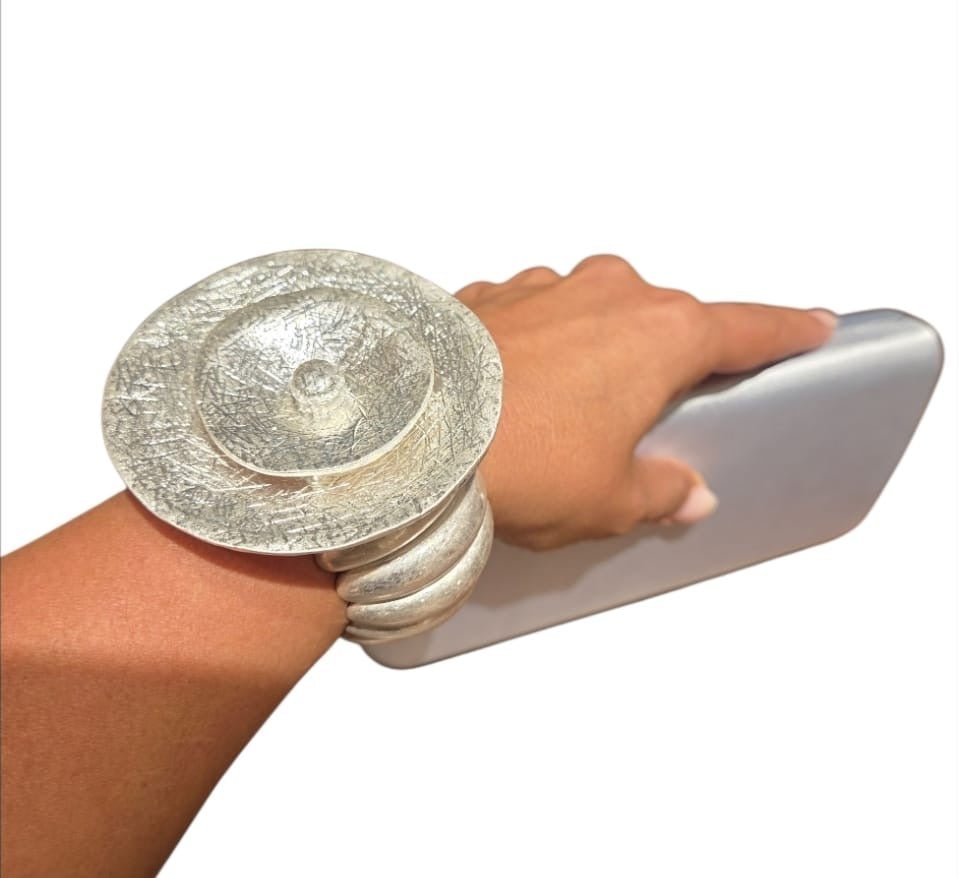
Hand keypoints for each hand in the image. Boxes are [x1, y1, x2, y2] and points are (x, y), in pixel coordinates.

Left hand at [457, 255, 835, 549]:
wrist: (403, 439)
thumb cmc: (515, 461)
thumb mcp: (607, 499)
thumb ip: (660, 492)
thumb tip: (685, 493)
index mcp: (661, 334)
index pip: (747, 328)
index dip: (784, 331)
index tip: (810, 326)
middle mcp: (606, 292)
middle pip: (663, 321)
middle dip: (664, 362)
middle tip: (652, 413)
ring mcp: (542, 287)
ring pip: (593, 316)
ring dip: (592, 354)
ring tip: (565, 416)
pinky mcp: (487, 296)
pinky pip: (534, 318)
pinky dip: (537, 348)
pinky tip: (515, 396)